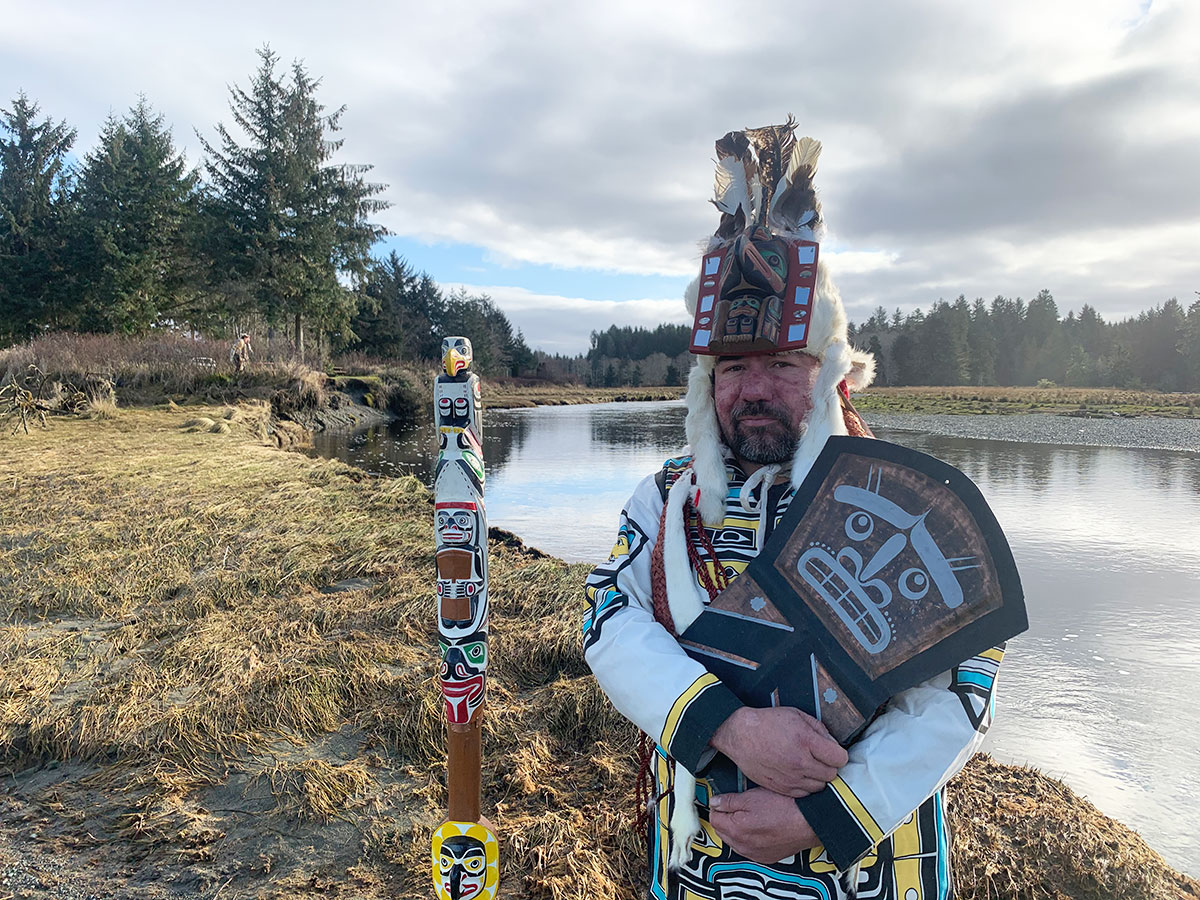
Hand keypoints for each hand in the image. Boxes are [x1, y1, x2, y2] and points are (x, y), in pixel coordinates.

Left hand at [708, 788, 820, 862]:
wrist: (807, 823)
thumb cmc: (783, 809)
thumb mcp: (752, 796)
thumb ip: (729, 801)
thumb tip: (715, 802)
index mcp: (736, 830)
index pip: (714, 818)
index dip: (718, 806)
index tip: (724, 800)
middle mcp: (743, 846)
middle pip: (723, 831)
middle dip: (726, 818)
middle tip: (737, 805)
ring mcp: (754, 853)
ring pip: (735, 840)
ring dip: (737, 829)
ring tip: (750, 815)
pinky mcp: (766, 857)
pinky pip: (749, 848)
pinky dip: (750, 838)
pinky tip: (759, 827)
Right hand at [710, 706, 847, 796]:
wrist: (740, 734)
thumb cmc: (767, 722)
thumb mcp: (797, 715)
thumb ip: (819, 729)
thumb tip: (833, 744)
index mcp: (806, 741)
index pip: (840, 758)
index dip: (838, 754)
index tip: (833, 751)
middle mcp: (800, 762)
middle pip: (831, 774)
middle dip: (829, 765)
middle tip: (820, 758)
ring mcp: (790, 778)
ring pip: (819, 787)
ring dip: (817, 777)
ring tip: (807, 765)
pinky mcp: (781, 788)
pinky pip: (804, 794)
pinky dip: (805, 786)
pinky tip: (798, 774)